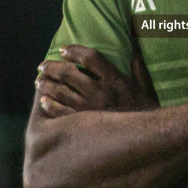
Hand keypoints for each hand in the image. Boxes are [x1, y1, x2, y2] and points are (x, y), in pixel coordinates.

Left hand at [36, 44, 157, 117]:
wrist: (148, 139)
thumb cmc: (146, 113)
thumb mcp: (146, 89)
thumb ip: (139, 70)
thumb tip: (136, 53)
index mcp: (115, 80)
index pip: (91, 58)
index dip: (75, 51)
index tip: (63, 49)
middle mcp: (100, 92)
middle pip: (69, 74)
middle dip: (52, 67)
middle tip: (42, 66)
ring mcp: (90, 109)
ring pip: (61, 92)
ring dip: (47, 85)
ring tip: (39, 81)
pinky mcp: (84, 126)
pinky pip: (61, 113)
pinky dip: (50, 106)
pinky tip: (44, 101)